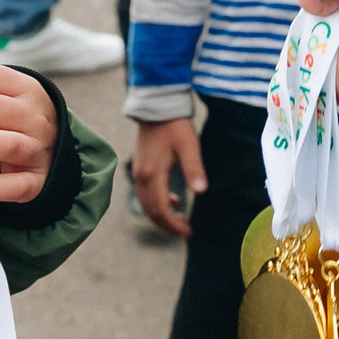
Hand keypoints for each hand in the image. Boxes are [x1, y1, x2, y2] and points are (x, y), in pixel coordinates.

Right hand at [130, 117, 204, 237]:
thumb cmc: (175, 126)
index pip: (160, 209)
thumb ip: (193, 169)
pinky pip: (144, 194)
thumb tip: (200, 192)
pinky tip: (173, 200)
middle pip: (150, 211)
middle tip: (186, 230)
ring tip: (180, 220)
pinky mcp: (140, 167)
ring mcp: (138, 172)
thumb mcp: (189, 146)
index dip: (173, 225)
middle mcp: (141, 176)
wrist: (157, 107)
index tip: (188, 231)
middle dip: (167, 225)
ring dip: (161, 216)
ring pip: (145, 204)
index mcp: (153, 174)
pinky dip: (156, 203)